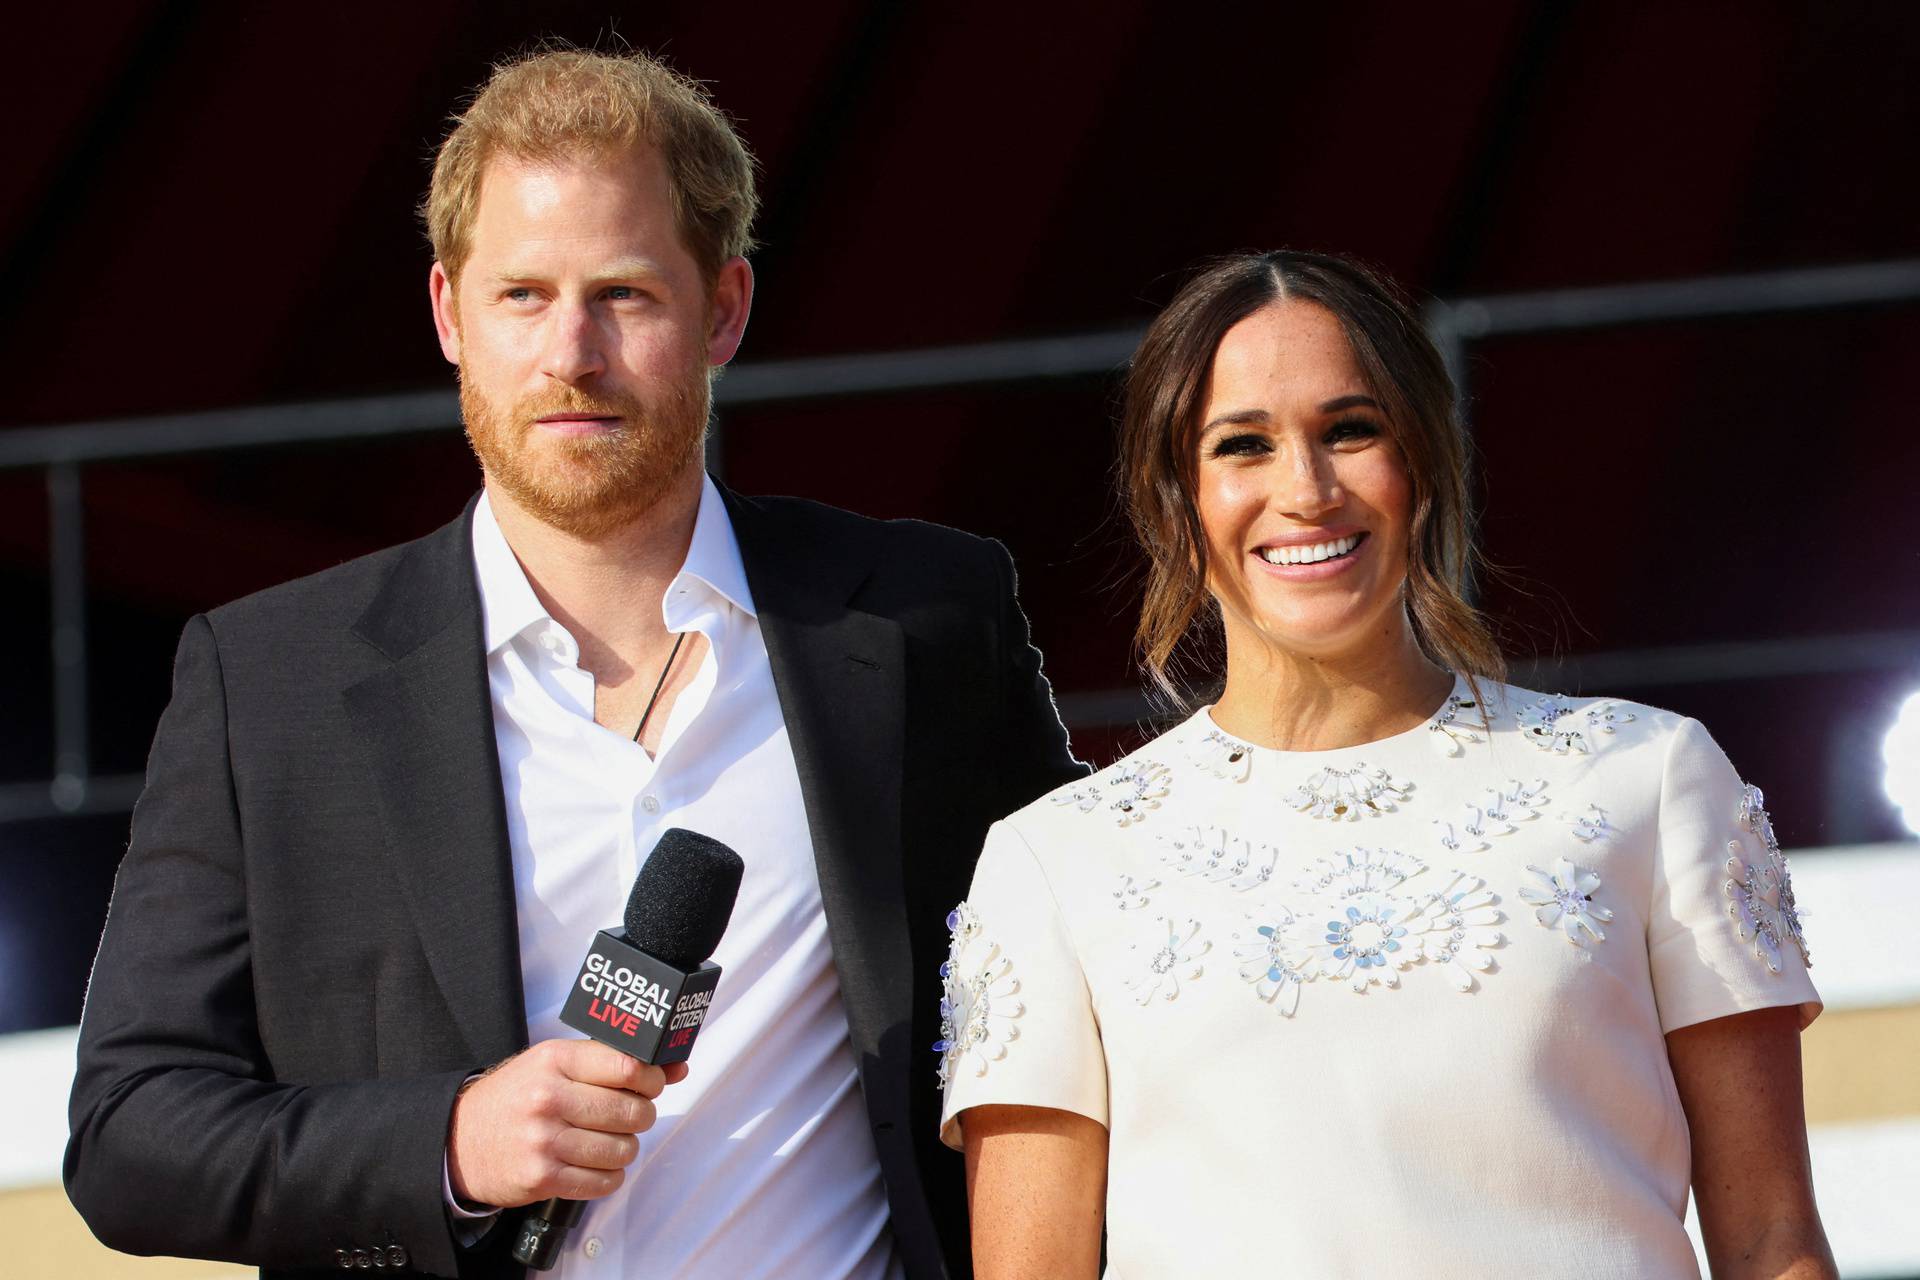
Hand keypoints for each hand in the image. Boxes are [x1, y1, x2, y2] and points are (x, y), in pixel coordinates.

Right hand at [446, 1039, 689, 1208]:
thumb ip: (612, 1062)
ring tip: (606, 1140)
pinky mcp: (542, 1177)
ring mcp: (545, 1140)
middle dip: (641, 1116)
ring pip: (623, 1149)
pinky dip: (609, 1176)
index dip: (652, 1079)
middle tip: (627, 1116)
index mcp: (555, 1061)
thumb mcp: (555, 1064)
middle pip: (631, 1111)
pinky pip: (603, 1181)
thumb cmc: (514, 1098)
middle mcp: (549, 1098)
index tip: (651, 1085)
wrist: (458, 1140)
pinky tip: (593, 1164)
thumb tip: (676, 1067)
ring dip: (624, 1148)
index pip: (628, 1067)